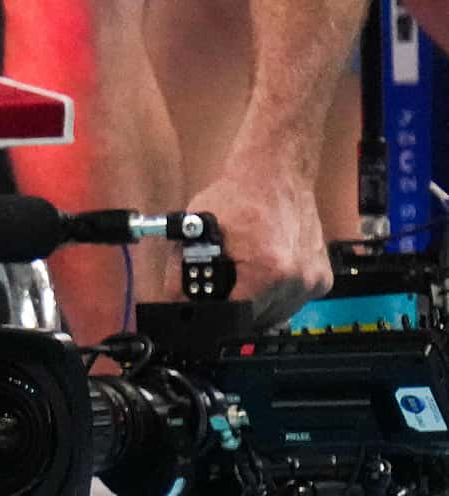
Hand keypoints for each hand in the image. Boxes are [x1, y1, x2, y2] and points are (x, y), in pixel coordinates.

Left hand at [191, 165, 333, 328]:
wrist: (278, 173)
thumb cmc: (239, 197)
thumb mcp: (194, 237)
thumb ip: (179, 279)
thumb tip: (173, 308)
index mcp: (269, 273)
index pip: (233, 321)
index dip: (212, 319)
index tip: (203, 313)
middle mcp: (297, 280)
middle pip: (254, 322)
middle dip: (232, 313)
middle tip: (221, 291)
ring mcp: (313, 281)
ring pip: (275, 317)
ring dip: (254, 307)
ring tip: (242, 281)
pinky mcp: (321, 278)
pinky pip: (292, 303)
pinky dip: (274, 297)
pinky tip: (262, 277)